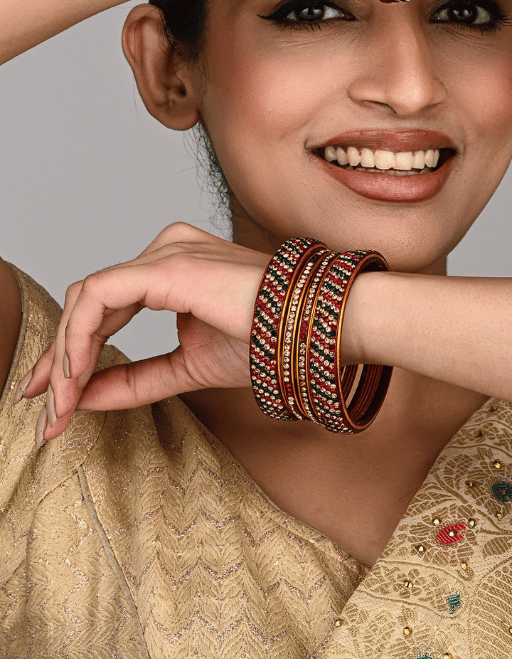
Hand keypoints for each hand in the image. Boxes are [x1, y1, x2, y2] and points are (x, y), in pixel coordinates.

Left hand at [16, 223, 269, 439]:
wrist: (317, 329)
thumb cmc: (271, 340)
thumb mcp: (189, 368)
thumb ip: (136, 379)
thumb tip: (83, 399)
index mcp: (177, 266)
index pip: (107, 306)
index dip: (73, 354)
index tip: (55, 400)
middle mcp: (168, 248)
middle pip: (90, 301)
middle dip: (60, 359)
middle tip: (46, 410)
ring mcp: (167, 251)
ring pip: (88, 299)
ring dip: (66, 356)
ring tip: (61, 404)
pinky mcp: (168, 265)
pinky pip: (100, 297)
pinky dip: (79, 339)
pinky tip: (76, 376)